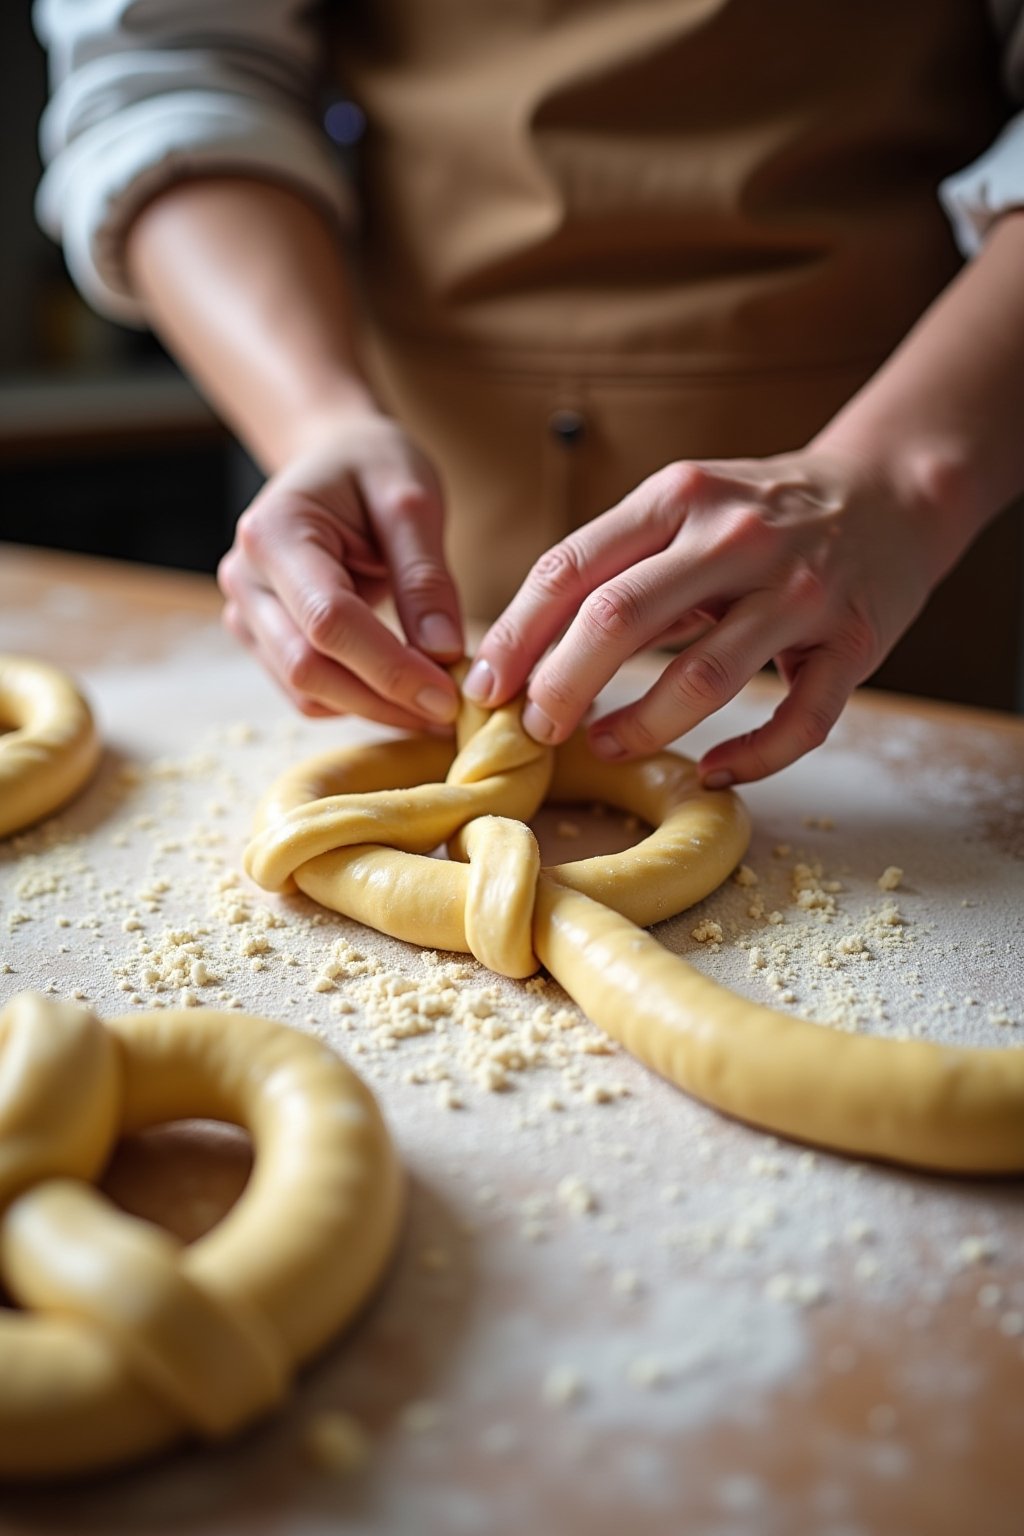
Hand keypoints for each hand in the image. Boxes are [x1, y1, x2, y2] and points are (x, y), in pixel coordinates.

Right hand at [218, 413, 463, 729]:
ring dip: (375, 710)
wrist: (333, 457)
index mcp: (275, 532)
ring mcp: (247, 614)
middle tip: (451, 713)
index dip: (391, 668)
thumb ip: (425, 577)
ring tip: (435, 705)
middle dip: (385, 700)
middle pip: (309, 669)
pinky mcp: (262, 640)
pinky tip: (403, 693)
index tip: (449, 696)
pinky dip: (358, 703)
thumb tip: (444, 654)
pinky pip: (309, 693)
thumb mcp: (412, 501)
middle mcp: (246, 579)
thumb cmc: (372, 466)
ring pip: (306, 693)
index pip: (329, 621)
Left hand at [463, 450, 947, 784]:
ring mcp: (800, 591)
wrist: (892, 493)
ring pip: (704, 677)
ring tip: (604, 747)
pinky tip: (711, 772)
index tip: (484, 686)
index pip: (571, 568)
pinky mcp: (854, 643)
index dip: (516, 635)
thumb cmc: (760, 513)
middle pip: (620, 619)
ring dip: (640, 725)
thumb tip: (520, 646)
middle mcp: (736, 536)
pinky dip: (752, 757)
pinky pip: (800, 721)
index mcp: (678, 497)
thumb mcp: (683, 506)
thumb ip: (614, 561)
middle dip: (560, 685)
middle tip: (534, 728)